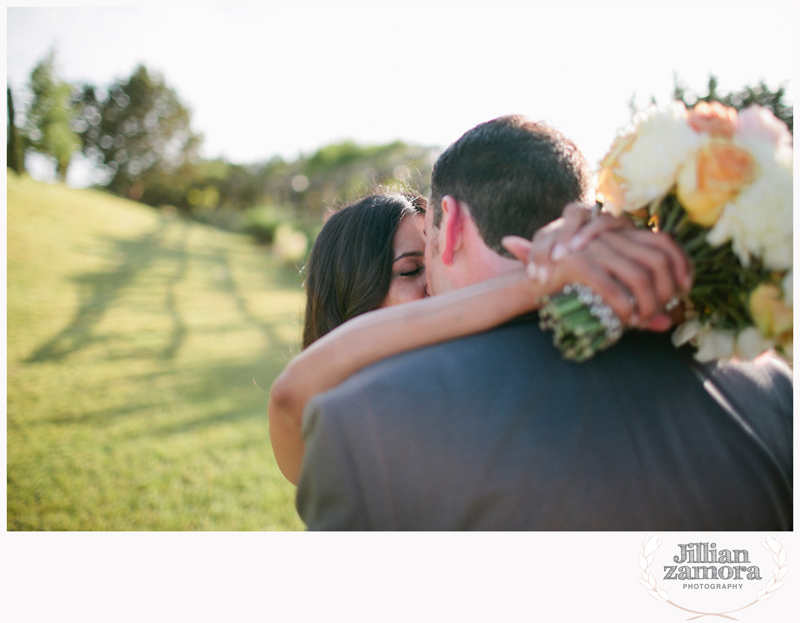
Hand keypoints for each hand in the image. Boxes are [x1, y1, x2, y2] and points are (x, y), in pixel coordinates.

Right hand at [503, 204, 692, 329]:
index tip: (684, 291)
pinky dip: (623, 306)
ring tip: (641, 320)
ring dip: (646, 303)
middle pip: (657, 260)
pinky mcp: (577, 263)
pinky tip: (625, 319)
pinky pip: (611, 286)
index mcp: (621, 234)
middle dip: (665, 291)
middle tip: (659, 313)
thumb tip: (667, 325)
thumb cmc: (573, 286)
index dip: (682, 265)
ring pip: (638, 275)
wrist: (531, 279)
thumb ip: (638, 301)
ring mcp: (594, 247)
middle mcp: (610, 236)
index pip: (664, 241)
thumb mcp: (610, 289)